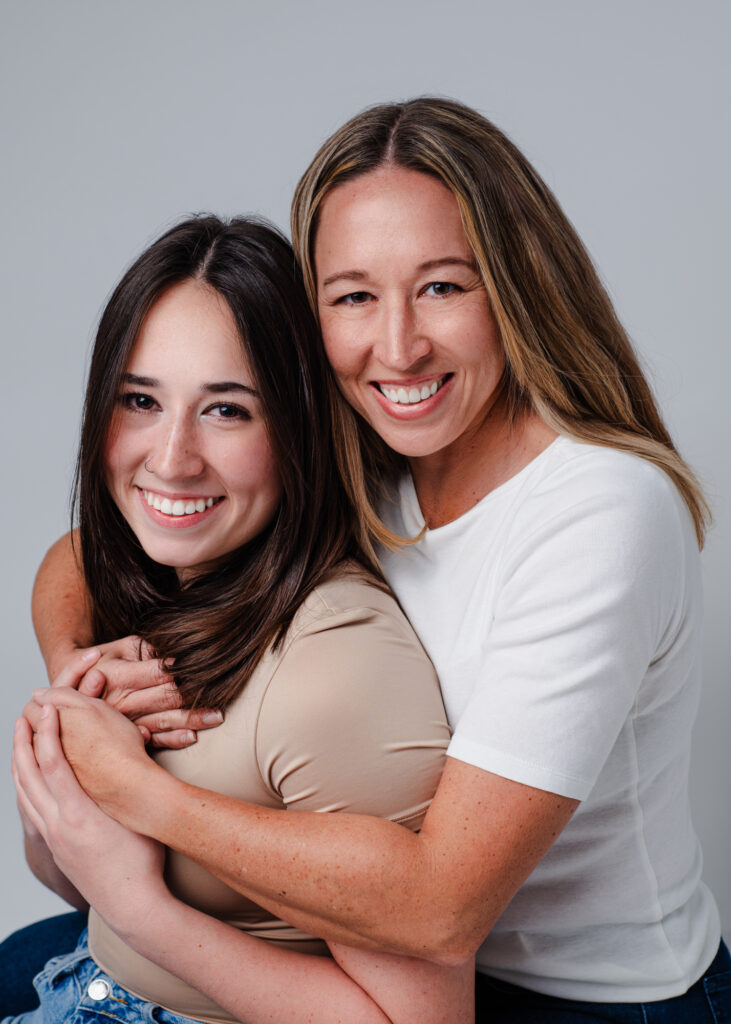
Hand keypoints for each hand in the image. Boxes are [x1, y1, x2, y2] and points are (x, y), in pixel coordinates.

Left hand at [13, 705, 166, 934]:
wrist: (131, 904)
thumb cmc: (143, 859)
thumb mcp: (137, 815)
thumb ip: (124, 785)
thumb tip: (131, 748)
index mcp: (79, 813)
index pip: (54, 763)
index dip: (48, 732)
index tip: (48, 709)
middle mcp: (58, 825)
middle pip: (29, 776)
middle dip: (23, 743)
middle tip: (23, 717)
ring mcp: (53, 838)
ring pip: (24, 794)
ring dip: (18, 764)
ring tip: (19, 742)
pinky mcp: (54, 848)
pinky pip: (29, 811)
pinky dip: (23, 788)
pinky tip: (26, 781)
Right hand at [51, 638, 222, 747]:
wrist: (74, 692)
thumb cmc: (106, 662)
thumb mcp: (121, 647)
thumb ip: (146, 648)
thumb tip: (174, 650)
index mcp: (117, 675)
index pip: (154, 673)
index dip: (178, 670)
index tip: (202, 666)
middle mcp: (121, 701)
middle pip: (163, 698)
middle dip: (192, 695)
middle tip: (221, 693)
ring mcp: (124, 722)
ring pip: (162, 721)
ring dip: (191, 719)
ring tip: (217, 716)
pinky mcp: (128, 737)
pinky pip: (153, 741)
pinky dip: (173, 740)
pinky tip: (192, 737)